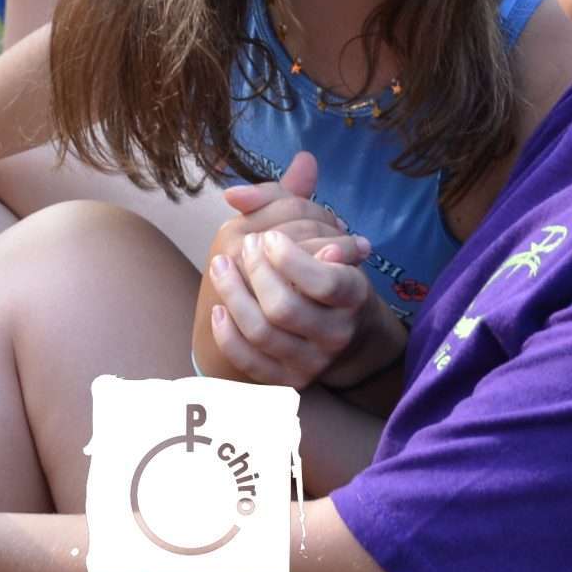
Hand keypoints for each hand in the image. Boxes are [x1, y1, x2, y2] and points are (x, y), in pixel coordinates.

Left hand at [201, 151, 397, 388]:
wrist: (342, 331)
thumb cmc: (326, 270)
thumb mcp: (320, 234)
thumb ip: (281, 202)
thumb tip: (234, 193)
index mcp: (352, 295)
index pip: (326, 283)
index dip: (291, 259)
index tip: (269, 237)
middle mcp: (336, 333)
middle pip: (284, 308)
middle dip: (255, 273)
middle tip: (245, 246)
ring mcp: (311, 360)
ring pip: (262, 332)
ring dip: (233, 295)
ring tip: (219, 265)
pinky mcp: (287, 378)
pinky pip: (250, 362)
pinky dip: (229, 336)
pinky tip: (219, 309)